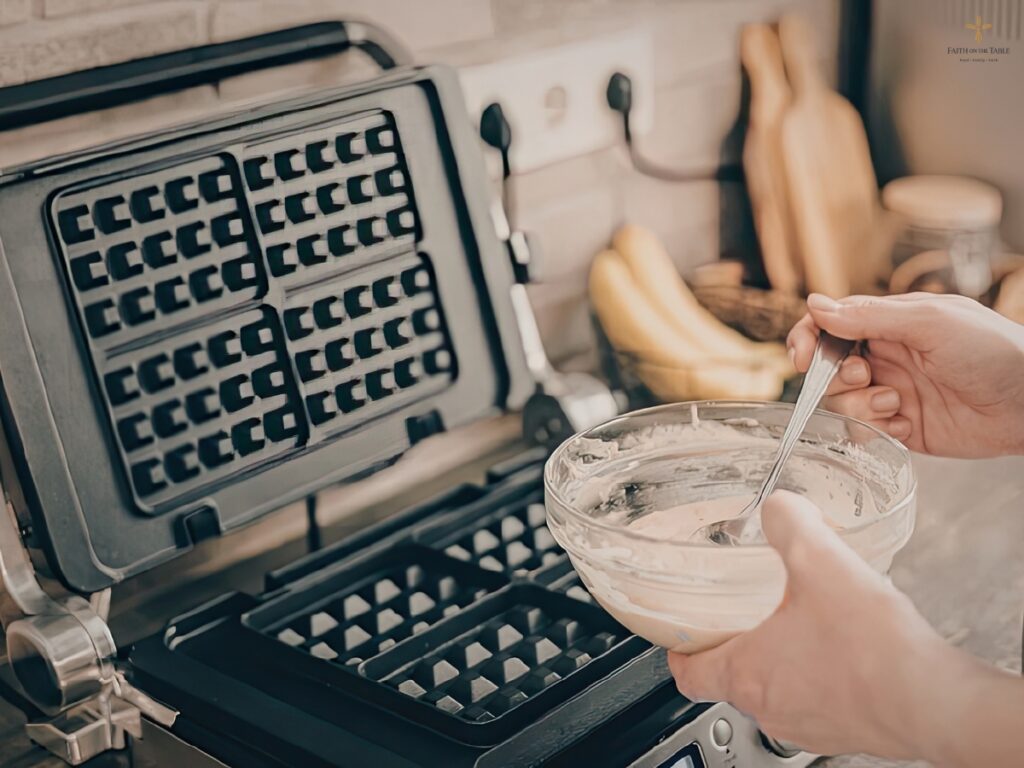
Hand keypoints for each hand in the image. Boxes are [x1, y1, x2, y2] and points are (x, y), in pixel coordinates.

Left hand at [667, 491, 969, 759]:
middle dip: (734, 645)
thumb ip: (789, 524)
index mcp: (747, 674)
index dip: (677, 651)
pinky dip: (819, 676)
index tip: (679, 636)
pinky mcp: (847, 732)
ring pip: (776, 692)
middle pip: (731, 680)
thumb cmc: (874, 650)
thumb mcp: (820, 561)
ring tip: (798, 624)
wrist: (936, 701)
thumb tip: (778, 506)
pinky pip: (818, 703)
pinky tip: (843, 646)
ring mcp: (809, 726)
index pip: (687, 674)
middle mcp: (771, 708)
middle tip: (743, 614)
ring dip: (780, 660)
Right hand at [786, 292, 1023, 457]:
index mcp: (889, 324)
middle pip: (828, 369)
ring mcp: (892, 393)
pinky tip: (907, 425)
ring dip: (859, 406)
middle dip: (837, 378)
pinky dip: (877, 431)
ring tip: (897, 404)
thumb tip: (815, 306)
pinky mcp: (902, 428)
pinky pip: (864, 433)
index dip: (808, 339)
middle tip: (867, 378)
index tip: (802, 357)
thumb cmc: (993, 351)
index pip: (830, 325)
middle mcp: (885, 358)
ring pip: (841, 403)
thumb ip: (869, 317)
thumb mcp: (929, 322)